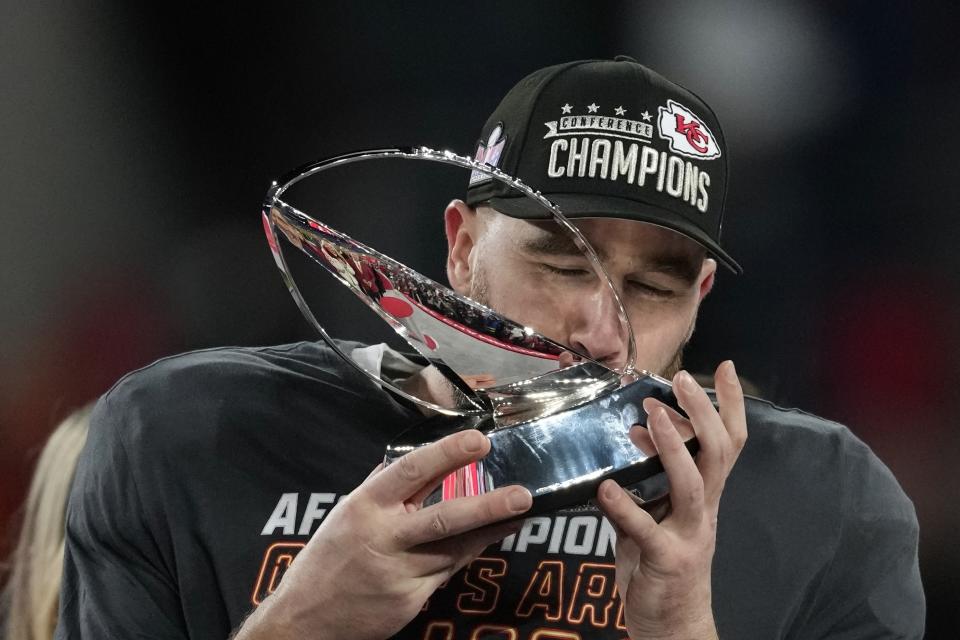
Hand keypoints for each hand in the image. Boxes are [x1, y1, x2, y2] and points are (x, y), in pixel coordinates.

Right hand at [236, 430, 531, 639]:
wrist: (305, 619)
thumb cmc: (327, 558)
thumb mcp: (346, 514)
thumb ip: (378, 488)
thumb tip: (408, 460)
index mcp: (365, 506)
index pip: (411, 472)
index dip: (447, 454)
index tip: (479, 441)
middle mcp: (384, 537)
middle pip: (444, 519)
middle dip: (487, 506)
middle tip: (523, 494)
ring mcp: (400, 573)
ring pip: (454, 549)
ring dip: (490, 530)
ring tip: (520, 513)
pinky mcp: (410, 600)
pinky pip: (446, 572)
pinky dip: (467, 554)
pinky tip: (489, 540)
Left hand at [597, 361, 746, 638]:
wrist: (674, 624)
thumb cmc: (663, 562)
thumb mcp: (657, 510)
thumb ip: (648, 474)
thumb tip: (633, 429)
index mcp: (706, 494)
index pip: (727, 442)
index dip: (729, 406)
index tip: (724, 367)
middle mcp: (705, 510)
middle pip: (717, 454)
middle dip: (703, 413)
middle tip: (683, 379)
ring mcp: (689, 535)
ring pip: (691, 485)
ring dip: (672, 448)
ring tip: (651, 416)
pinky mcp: (665, 560)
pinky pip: (646, 531)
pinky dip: (625, 508)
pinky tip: (605, 489)